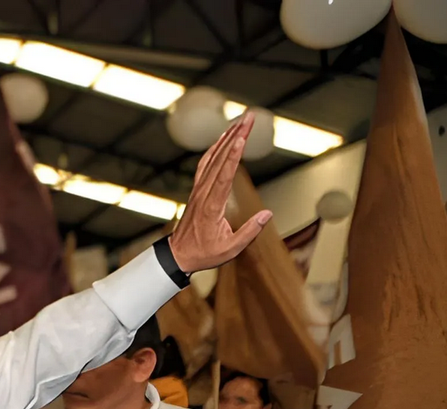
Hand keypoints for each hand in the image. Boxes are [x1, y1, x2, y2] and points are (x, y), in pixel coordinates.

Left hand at [169, 114, 273, 272]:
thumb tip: (267, 215)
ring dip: (227, 137)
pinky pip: (205, 164)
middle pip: (221, 159)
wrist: (179, 254)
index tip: (241, 137)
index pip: (224, 176)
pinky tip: (223, 138)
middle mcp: (203, 193)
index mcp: (211, 206)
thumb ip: (249, 231)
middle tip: (250, 117)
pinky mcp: (197, 190)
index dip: (233, 156)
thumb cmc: (204, 253)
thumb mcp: (230, 249)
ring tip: (241, 120)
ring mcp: (198, 190)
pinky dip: (215, 148)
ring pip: (212, 158)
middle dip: (236, 135)